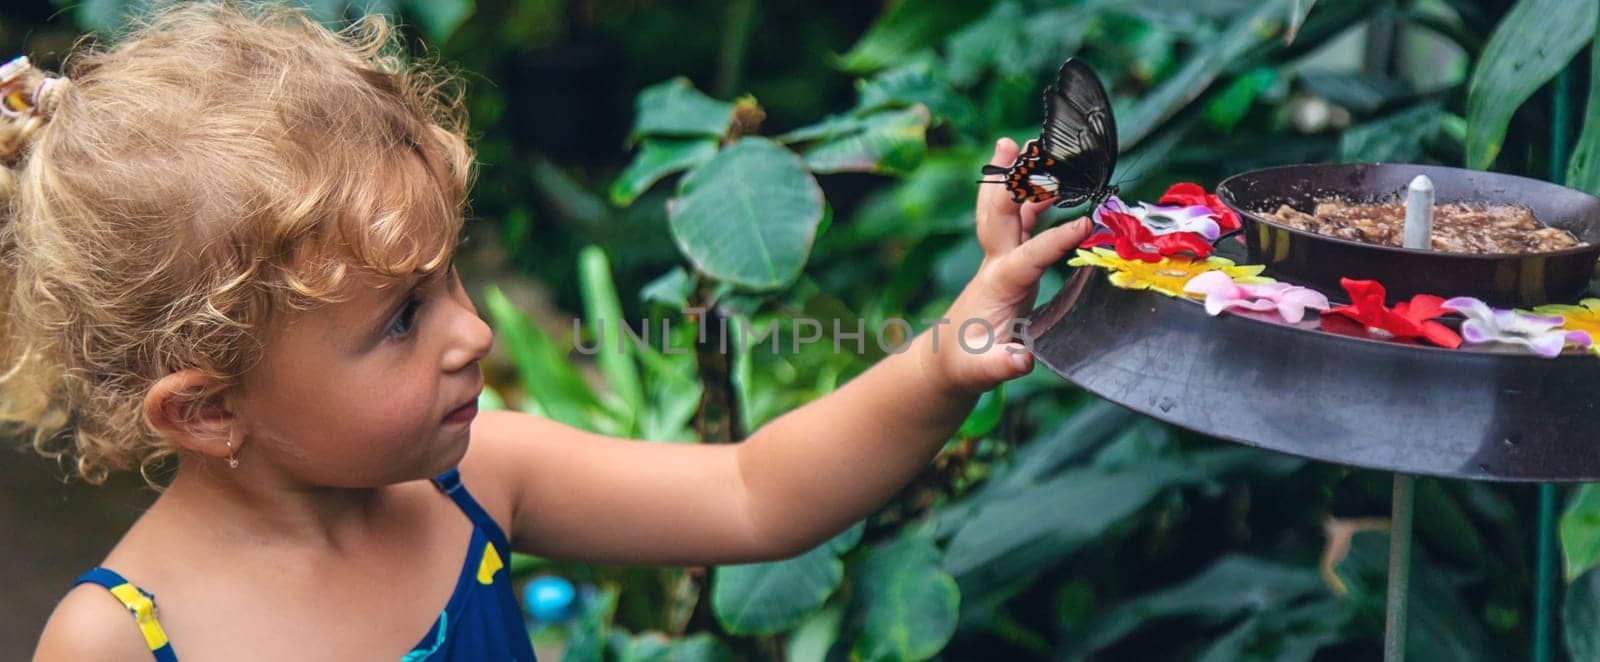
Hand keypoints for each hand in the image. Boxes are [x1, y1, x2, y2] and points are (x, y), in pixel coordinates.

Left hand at [918, 137, 1091, 396]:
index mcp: (999, 284)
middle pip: (1001, 213)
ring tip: (1035, 143)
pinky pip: (1022, 222)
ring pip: (1011, 210)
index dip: (1054, 240)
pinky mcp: (1009, 262)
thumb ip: (1002, 366)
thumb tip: (1020, 361)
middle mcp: (998, 263)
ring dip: (1020, 178)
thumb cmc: (967, 364)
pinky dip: (1034, 199)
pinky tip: (1050, 181)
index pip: (1028, 255)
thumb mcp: (983, 371)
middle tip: (1013, 143)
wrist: (947, 360)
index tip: (1083, 224)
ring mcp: (1002, 259)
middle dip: (1007, 179)